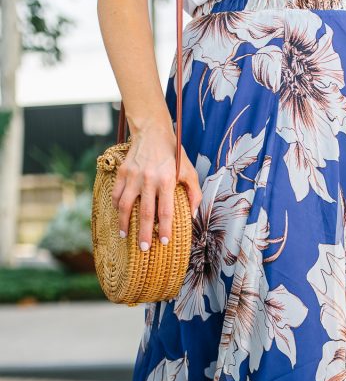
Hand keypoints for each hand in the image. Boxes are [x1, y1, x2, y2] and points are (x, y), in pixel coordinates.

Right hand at [111, 121, 202, 249]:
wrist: (152, 131)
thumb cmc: (173, 154)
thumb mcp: (189, 171)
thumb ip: (193, 194)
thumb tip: (191, 216)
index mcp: (166, 180)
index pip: (165, 211)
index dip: (164, 229)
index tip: (163, 242)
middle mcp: (148, 180)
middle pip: (145, 213)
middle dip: (144, 233)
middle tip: (144, 248)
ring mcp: (133, 176)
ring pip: (126, 205)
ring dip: (125, 223)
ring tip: (125, 235)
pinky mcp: (122, 172)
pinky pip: (117, 193)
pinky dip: (117, 206)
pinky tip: (119, 216)